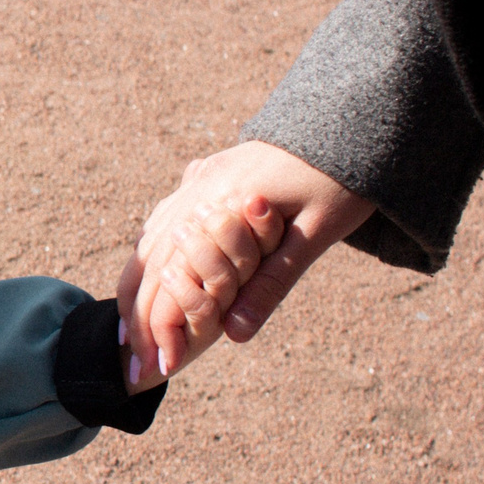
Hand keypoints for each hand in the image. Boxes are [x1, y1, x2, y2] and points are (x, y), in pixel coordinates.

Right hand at [116, 142, 374, 387]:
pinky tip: (149, 268)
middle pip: (151, 261)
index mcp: (220, 205)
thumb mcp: (317, 234)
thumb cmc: (344, 175)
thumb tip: (235, 335)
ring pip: (151, 238)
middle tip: (135, 364)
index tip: (158, 370)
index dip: (161, 327)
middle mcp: (199, 190)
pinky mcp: (212, 171)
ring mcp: (202, 177)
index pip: (172, 277)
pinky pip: (164, 216)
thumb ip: (272, 283)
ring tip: (129, 328)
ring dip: (137, 286)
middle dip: (138, 316)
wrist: (354, 113)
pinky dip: (150, 252)